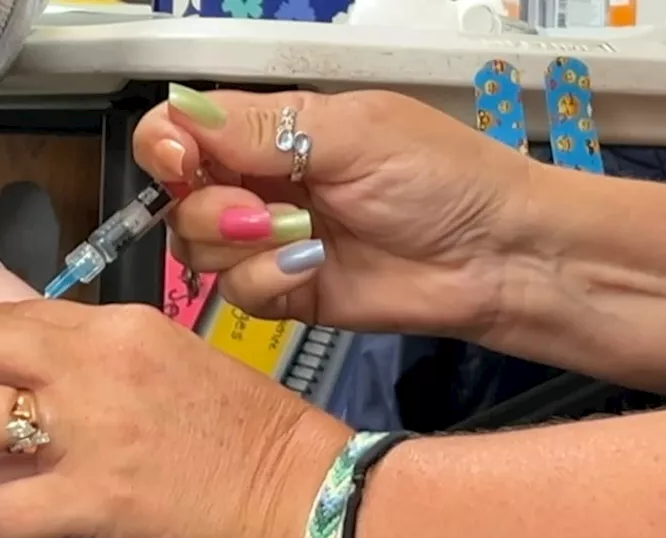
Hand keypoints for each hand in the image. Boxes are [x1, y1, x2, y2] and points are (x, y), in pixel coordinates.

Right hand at [134, 86, 535, 336]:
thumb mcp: (352, 132)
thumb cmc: (448, 178)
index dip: (165, 149)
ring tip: (302, 235)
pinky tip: (311, 266)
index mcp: (272, 131)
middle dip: (208, 206)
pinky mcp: (286, 292)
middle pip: (178, 198)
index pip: (180, 132)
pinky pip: (236, 294)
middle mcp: (263, 184)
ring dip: (240, 245)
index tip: (181, 164)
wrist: (499, 255)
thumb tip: (184, 115)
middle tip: (261, 209)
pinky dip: (265, 281)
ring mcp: (271, 241)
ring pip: (199, 250)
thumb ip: (261, 128)